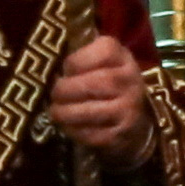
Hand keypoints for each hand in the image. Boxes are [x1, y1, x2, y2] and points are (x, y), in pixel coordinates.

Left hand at [48, 34, 157, 169]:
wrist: (134, 116)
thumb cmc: (107, 82)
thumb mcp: (101, 61)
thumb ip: (81, 55)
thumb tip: (50, 61)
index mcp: (123, 57)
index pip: (104, 52)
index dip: (77, 61)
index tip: (64, 69)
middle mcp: (130, 81)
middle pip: (96, 83)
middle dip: (67, 89)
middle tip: (54, 94)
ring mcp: (129, 109)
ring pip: (92, 111)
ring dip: (66, 112)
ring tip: (55, 111)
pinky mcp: (121, 134)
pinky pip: (93, 134)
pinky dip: (75, 130)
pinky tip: (67, 126)